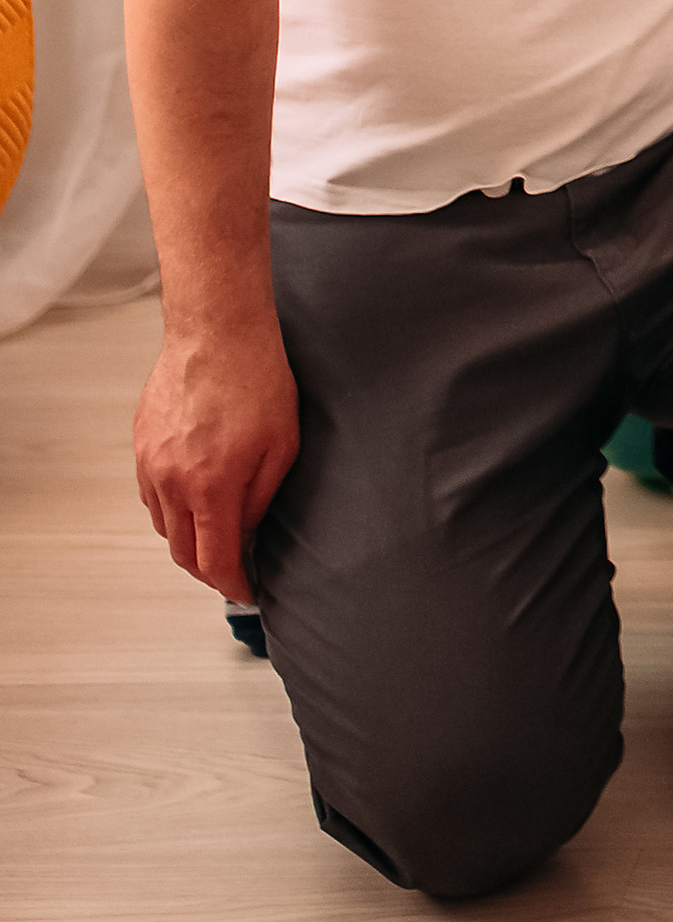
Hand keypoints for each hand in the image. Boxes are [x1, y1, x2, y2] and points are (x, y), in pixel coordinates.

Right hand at [134, 317, 300, 601]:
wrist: (217, 330)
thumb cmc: (258, 380)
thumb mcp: (283, 446)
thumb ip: (262, 499)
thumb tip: (248, 531)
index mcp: (211, 488)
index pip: (214, 561)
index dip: (233, 584)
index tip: (247, 591)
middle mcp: (172, 482)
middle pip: (181, 552)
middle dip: (209, 569)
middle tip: (235, 569)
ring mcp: (150, 463)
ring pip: (162, 526)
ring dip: (187, 539)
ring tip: (217, 534)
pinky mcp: (141, 444)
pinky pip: (151, 495)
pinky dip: (171, 509)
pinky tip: (195, 498)